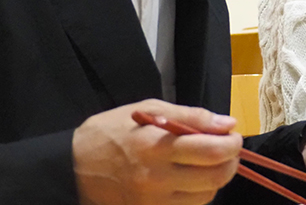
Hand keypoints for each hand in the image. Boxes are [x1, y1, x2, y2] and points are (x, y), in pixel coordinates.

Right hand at [73, 99, 241, 204]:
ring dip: (216, 178)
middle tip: (228, 150)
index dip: (232, 143)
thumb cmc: (112, 131)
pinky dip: (198, 194)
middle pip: (214, 177)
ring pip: (205, 196)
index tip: (233, 135)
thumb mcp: (150, 109)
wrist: (72, 167)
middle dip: (231, 162)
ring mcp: (152, 201)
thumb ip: (192, 117)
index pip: (211, 150)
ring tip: (209, 163)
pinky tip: (192, 180)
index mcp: (157, 146)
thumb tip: (227, 124)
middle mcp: (157, 178)